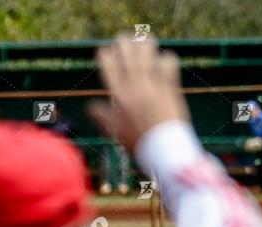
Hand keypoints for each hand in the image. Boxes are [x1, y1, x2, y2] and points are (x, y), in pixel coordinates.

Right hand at [88, 35, 188, 150]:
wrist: (165, 150)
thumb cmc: (139, 142)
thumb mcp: (114, 129)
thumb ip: (101, 114)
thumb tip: (90, 106)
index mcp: (117, 91)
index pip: (106, 57)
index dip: (107, 52)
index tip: (112, 56)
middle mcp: (134, 83)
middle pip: (125, 46)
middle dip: (125, 41)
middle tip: (129, 45)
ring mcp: (153, 83)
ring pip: (147, 48)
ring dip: (146, 44)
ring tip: (147, 46)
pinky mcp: (171, 86)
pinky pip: (169, 61)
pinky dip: (167, 58)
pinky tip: (165, 63)